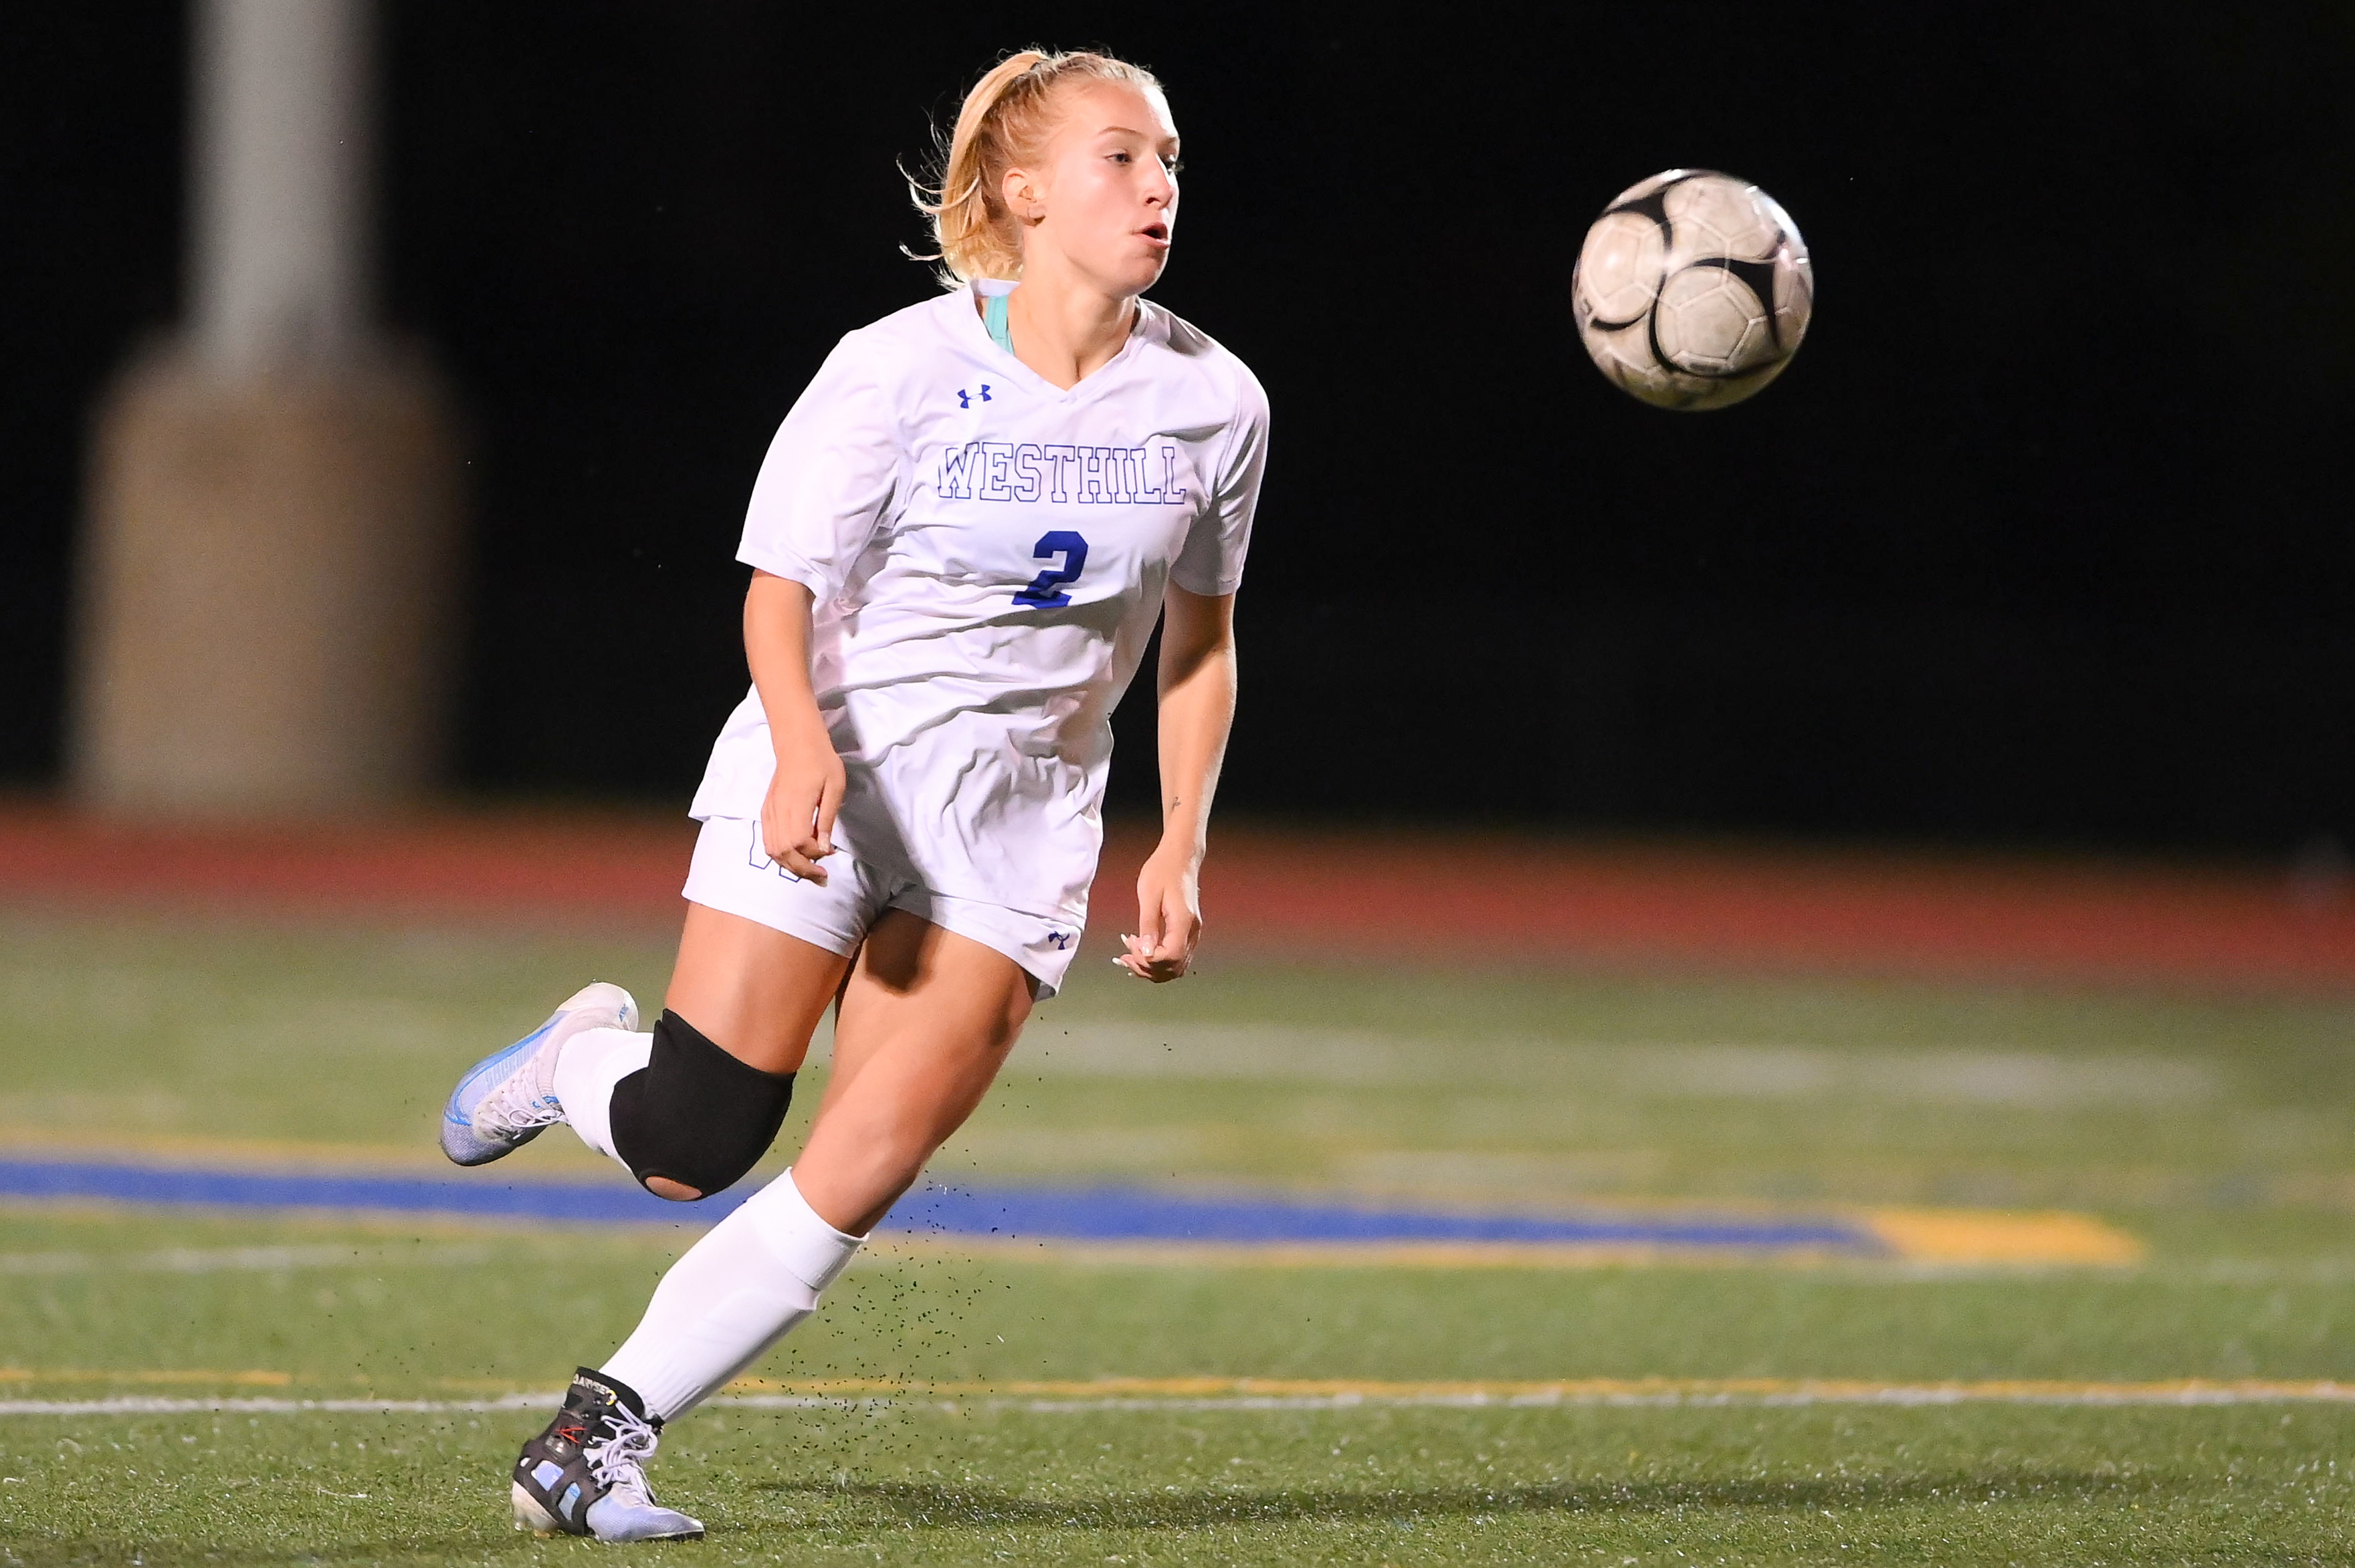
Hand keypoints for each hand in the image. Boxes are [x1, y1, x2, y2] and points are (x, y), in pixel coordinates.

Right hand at [760, 725, 844, 883]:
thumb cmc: (822, 762)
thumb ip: (827, 818)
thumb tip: (823, 847)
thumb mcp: (835, 787)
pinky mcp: (766, 811)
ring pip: (773, 850)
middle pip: (783, 852)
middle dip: (803, 869)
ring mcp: (769, 812)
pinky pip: (768, 841)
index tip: (831, 852)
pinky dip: (780, 855)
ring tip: (810, 869)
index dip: (814, 855)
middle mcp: (778, 811)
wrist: (798, 744)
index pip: (798, 842)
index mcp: (797, 804)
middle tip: (822, 877)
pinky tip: (796, 856)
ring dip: (791, 865)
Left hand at [1117, 845, 1200, 981]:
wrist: (1181, 856)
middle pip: (1174, 967)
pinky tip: (1142, 955)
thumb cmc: (1163, 869)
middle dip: (1147, 968)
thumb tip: (1145, 952)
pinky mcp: (1188, 931)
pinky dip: (1159, 962)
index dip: (1148, 960)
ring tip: (1130, 957)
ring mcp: (1193, 933)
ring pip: (1176, 966)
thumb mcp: (1149, 894)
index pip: (1170, 957)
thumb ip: (1148, 926)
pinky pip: (1176, 957)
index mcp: (1183, 921)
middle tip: (1125, 956)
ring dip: (1153, 968)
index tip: (1130, 947)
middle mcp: (1192, 931)